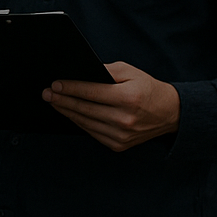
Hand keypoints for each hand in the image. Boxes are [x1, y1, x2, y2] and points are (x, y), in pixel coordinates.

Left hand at [42, 61, 180, 151]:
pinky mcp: (118, 145)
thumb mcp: (130, 72)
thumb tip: (81, 72)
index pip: (91, 93)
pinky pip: (92, 132)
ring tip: (54, 102)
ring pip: (85, 122)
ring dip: (67, 112)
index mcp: (128, 98)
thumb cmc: (147, 89)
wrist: (169, 113)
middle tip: (46, 93)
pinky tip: (70, 113)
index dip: (71, 88)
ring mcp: (121, 135)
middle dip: (62, 100)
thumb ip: (106, 70)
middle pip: (84, 109)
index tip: (55, 84)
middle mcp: (124, 119)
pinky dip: (79, 122)